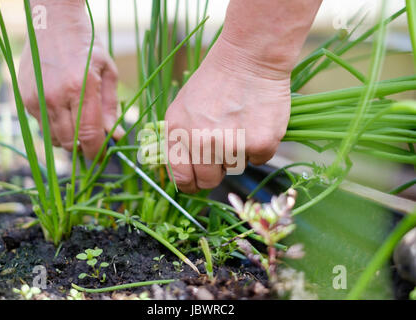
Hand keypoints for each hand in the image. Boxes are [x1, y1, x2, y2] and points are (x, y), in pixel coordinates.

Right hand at [18, 1, 122, 158]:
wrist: (53, 23)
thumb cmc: (86, 45)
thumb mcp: (107, 72)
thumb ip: (110, 108)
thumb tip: (116, 137)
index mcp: (81, 89)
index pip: (89, 136)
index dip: (97, 152)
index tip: (102, 155)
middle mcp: (55, 97)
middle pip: (69, 142)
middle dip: (83, 147)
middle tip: (93, 141)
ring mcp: (36, 98)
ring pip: (53, 138)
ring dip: (68, 139)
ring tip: (78, 123)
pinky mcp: (24, 98)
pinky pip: (41, 125)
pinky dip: (54, 126)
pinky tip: (62, 109)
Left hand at [165, 37, 290, 192]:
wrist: (249, 57)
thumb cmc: (216, 81)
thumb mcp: (183, 108)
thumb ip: (180, 140)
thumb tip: (184, 174)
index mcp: (178, 132)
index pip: (182, 177)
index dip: (192, 183)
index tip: (198, 182)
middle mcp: (201, 142)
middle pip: (209, 181)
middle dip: (216, 171)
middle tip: (224, 149)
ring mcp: (230, 144)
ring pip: (235, 168)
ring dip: (239, 153)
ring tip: (240, 123)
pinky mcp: (259, 143)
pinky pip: (259, 159)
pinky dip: (260, 145)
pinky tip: (256, 121)